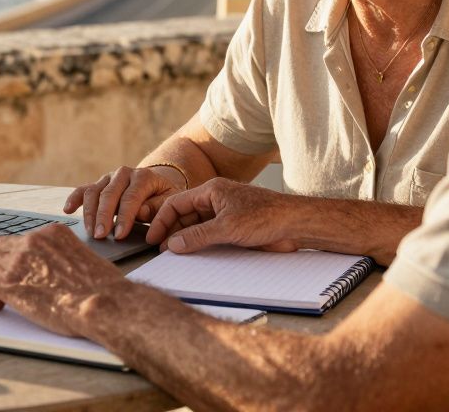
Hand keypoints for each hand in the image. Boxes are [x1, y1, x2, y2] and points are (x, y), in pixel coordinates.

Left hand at [0, 224, 131, 335]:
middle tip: (0, 279)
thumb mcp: (83, 256)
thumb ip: (61, 255)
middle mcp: (31, 241)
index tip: (16, 267)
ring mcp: (17, 261)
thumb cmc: (101, 287)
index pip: (20, 238)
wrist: (103, 302)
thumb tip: (52, 269)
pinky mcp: (8, 283)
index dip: (14, 255)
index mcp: (51, 233)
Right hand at [63, 166, 184, 239]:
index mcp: (144, 177)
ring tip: (90, 232)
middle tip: (100, 236)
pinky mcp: (99, 184)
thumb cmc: (164, 198)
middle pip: (110, 194)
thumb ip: (157, 208)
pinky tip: (67, 210)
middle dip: (104, 216)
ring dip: (90, 213)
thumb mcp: (169, 202)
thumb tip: (140, 213)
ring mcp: (109, 177)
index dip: (124, 217)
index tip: (119, 235)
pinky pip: (84, 189)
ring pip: (94, 192)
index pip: (131, 198)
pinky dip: (74, 198)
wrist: (158, 183)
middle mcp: (124, 173)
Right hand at [145, 178, 302, 253]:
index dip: (162, 221)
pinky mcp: (234, 228)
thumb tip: (173, 244)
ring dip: (186, 240)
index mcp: (211, 191)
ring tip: (176, 256)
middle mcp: (216, 200)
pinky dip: (201, 245)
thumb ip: (197, 236)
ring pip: (197, 227)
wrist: (295, 224)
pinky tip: (196, 257)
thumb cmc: (267, 216)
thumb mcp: (227, 227)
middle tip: (162, 251)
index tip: (153, 238)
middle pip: (185, 215)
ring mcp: (225, 214)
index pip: (176, 203)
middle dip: (172, 232)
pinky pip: (210, 236)